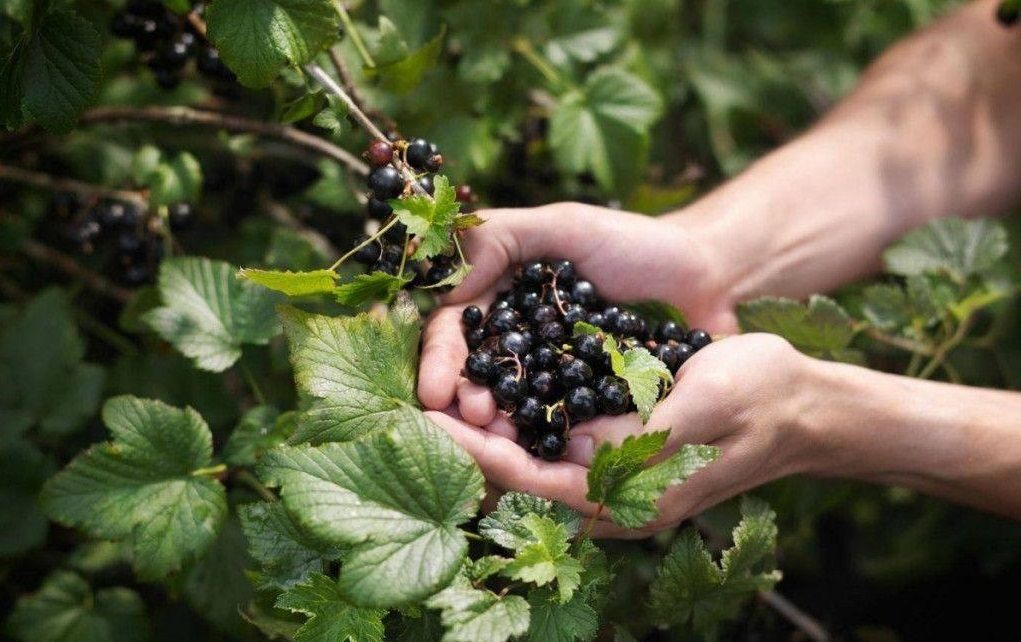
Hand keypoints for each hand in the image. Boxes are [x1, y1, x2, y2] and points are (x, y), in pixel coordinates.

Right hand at [418, 202, 736, 416]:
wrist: (709, 277)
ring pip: (513, 410)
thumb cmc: (636, 243)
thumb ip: (500, 238)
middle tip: (474, 419)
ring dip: (498, 430)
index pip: (454, 332)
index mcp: (500, 300)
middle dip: (465, 402)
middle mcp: (519, 345)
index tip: (435, 391)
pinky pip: (561, 429)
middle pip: (477, 379)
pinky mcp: (589, 409)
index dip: (442, 361)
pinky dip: (546, 442)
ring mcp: (553, 381)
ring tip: (498, 441)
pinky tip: (541, 456)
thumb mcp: (565, 226)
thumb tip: (447, 284)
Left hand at [427, 333, 814, 537]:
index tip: (431, 423)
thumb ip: (636, 436)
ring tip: (440, 388)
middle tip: (418, 402)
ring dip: (488, 424)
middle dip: (469, 442)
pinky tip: (493, 378)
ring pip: (532, 454)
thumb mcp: (699, 409)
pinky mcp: (615, 443)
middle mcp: (611, 495)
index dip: (477, 455)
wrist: (799, 400)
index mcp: (628, 500)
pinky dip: (520, 410)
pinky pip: (554, 433)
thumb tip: (568, 449)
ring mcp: (612, 471)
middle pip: (520, 475)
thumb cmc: (758, 400)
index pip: (532, 484)